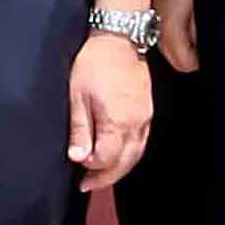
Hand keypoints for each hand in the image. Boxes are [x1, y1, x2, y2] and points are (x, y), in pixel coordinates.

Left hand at [68, 36, 153, 185]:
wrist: (119, 40)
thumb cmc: (94, 64)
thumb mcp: (77, 96)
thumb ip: (79, 130)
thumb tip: (77, 157)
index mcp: (116, 122)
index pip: (107, 159)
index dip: (92, 169)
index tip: (78, 169)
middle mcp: (135, 124)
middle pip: (125, 163)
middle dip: (106, 177)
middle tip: (88, 184)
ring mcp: (144, 119)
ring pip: (136, 155)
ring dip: (119, 168)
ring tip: (101, 174)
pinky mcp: (148, 112)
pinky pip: (141, 142)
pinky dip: (129, 155)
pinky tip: (117, 155)